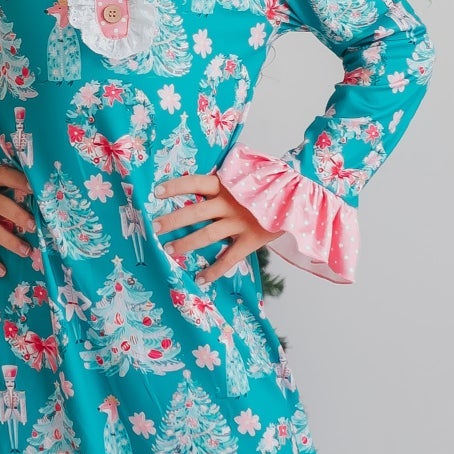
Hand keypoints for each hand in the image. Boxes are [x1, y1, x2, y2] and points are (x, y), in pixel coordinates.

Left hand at [151, 171, 283, 284]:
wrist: (299, 197)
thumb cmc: (267, 184)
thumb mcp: (246, 175)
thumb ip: (225, 180)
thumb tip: (198, 181)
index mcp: (227, 184)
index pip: (195, 183)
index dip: (175, 187)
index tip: (156, 192)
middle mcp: (231, 203)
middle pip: (195, 212)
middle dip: (173, 220)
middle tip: (155, 227)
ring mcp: (240, 223)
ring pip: (207, 235)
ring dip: (186, 244)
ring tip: (168, 251)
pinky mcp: (251, 241)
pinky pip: (229, 259)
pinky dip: (214, 271)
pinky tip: (199, 279)